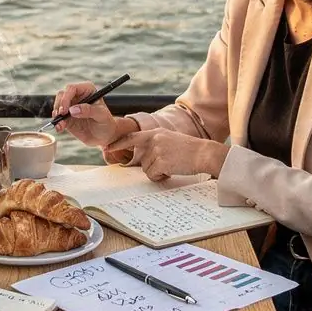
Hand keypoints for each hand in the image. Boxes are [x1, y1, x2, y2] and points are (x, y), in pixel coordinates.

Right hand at [51, 81, 131, 148]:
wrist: (105, 137)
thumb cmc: (106, 123)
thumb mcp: (102, 116)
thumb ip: (89, 110)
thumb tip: (73, 110)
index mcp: (87, 90)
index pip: (72, 88)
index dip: (66, 97)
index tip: (66, 110)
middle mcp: (77, 96)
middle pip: (62, 95)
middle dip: (59, 105)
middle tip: (61, 115)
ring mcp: (70, 106)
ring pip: (57, 105)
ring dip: (56, 114)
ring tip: (60, 124)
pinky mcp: (66, 117)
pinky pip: (57, 117)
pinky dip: (56, 123)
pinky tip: (60, 128)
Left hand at [112, 127, 228, 181]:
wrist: (204, 153)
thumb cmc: (190, 150)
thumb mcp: (170, 139)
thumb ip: (156, 144)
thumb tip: (143, 157)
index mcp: (155, 133)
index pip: (132, 137)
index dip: (119, 143)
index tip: (108, 147)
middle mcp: (154, 140)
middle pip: (141, 160)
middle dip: (152, 166)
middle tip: (167, 164)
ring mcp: (157, 150)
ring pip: (146, 169)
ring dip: (158, 172)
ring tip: (172, 166)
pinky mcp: (161, 161)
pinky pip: (153, 175)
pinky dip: (161, 177)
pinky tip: (172, 171)